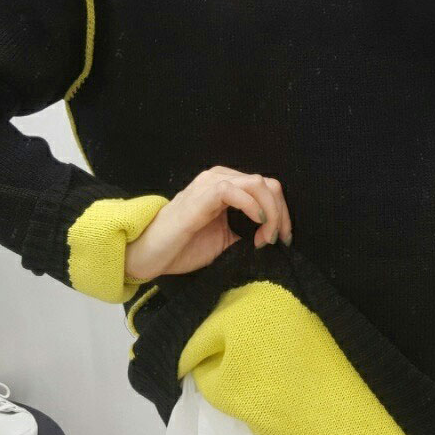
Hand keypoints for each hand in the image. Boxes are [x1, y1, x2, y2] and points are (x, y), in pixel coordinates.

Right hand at [123, 165, 292, 279]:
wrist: (150, 255)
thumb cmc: (184, 247)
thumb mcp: (226, 241)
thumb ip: (249, 232)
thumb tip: (274, 236)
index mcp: (228, 186)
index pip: (268, 188)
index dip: (283, 213)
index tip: (284, 239)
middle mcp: (221, 178)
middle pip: (268, 184)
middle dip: (282, 213)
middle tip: (279, 240)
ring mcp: (210, 184)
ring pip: (258, 184)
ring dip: (272, 212)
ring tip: (267, 237)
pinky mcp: (201, 196)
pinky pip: (235, 191)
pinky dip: (253, 207)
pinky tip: (258, 225)